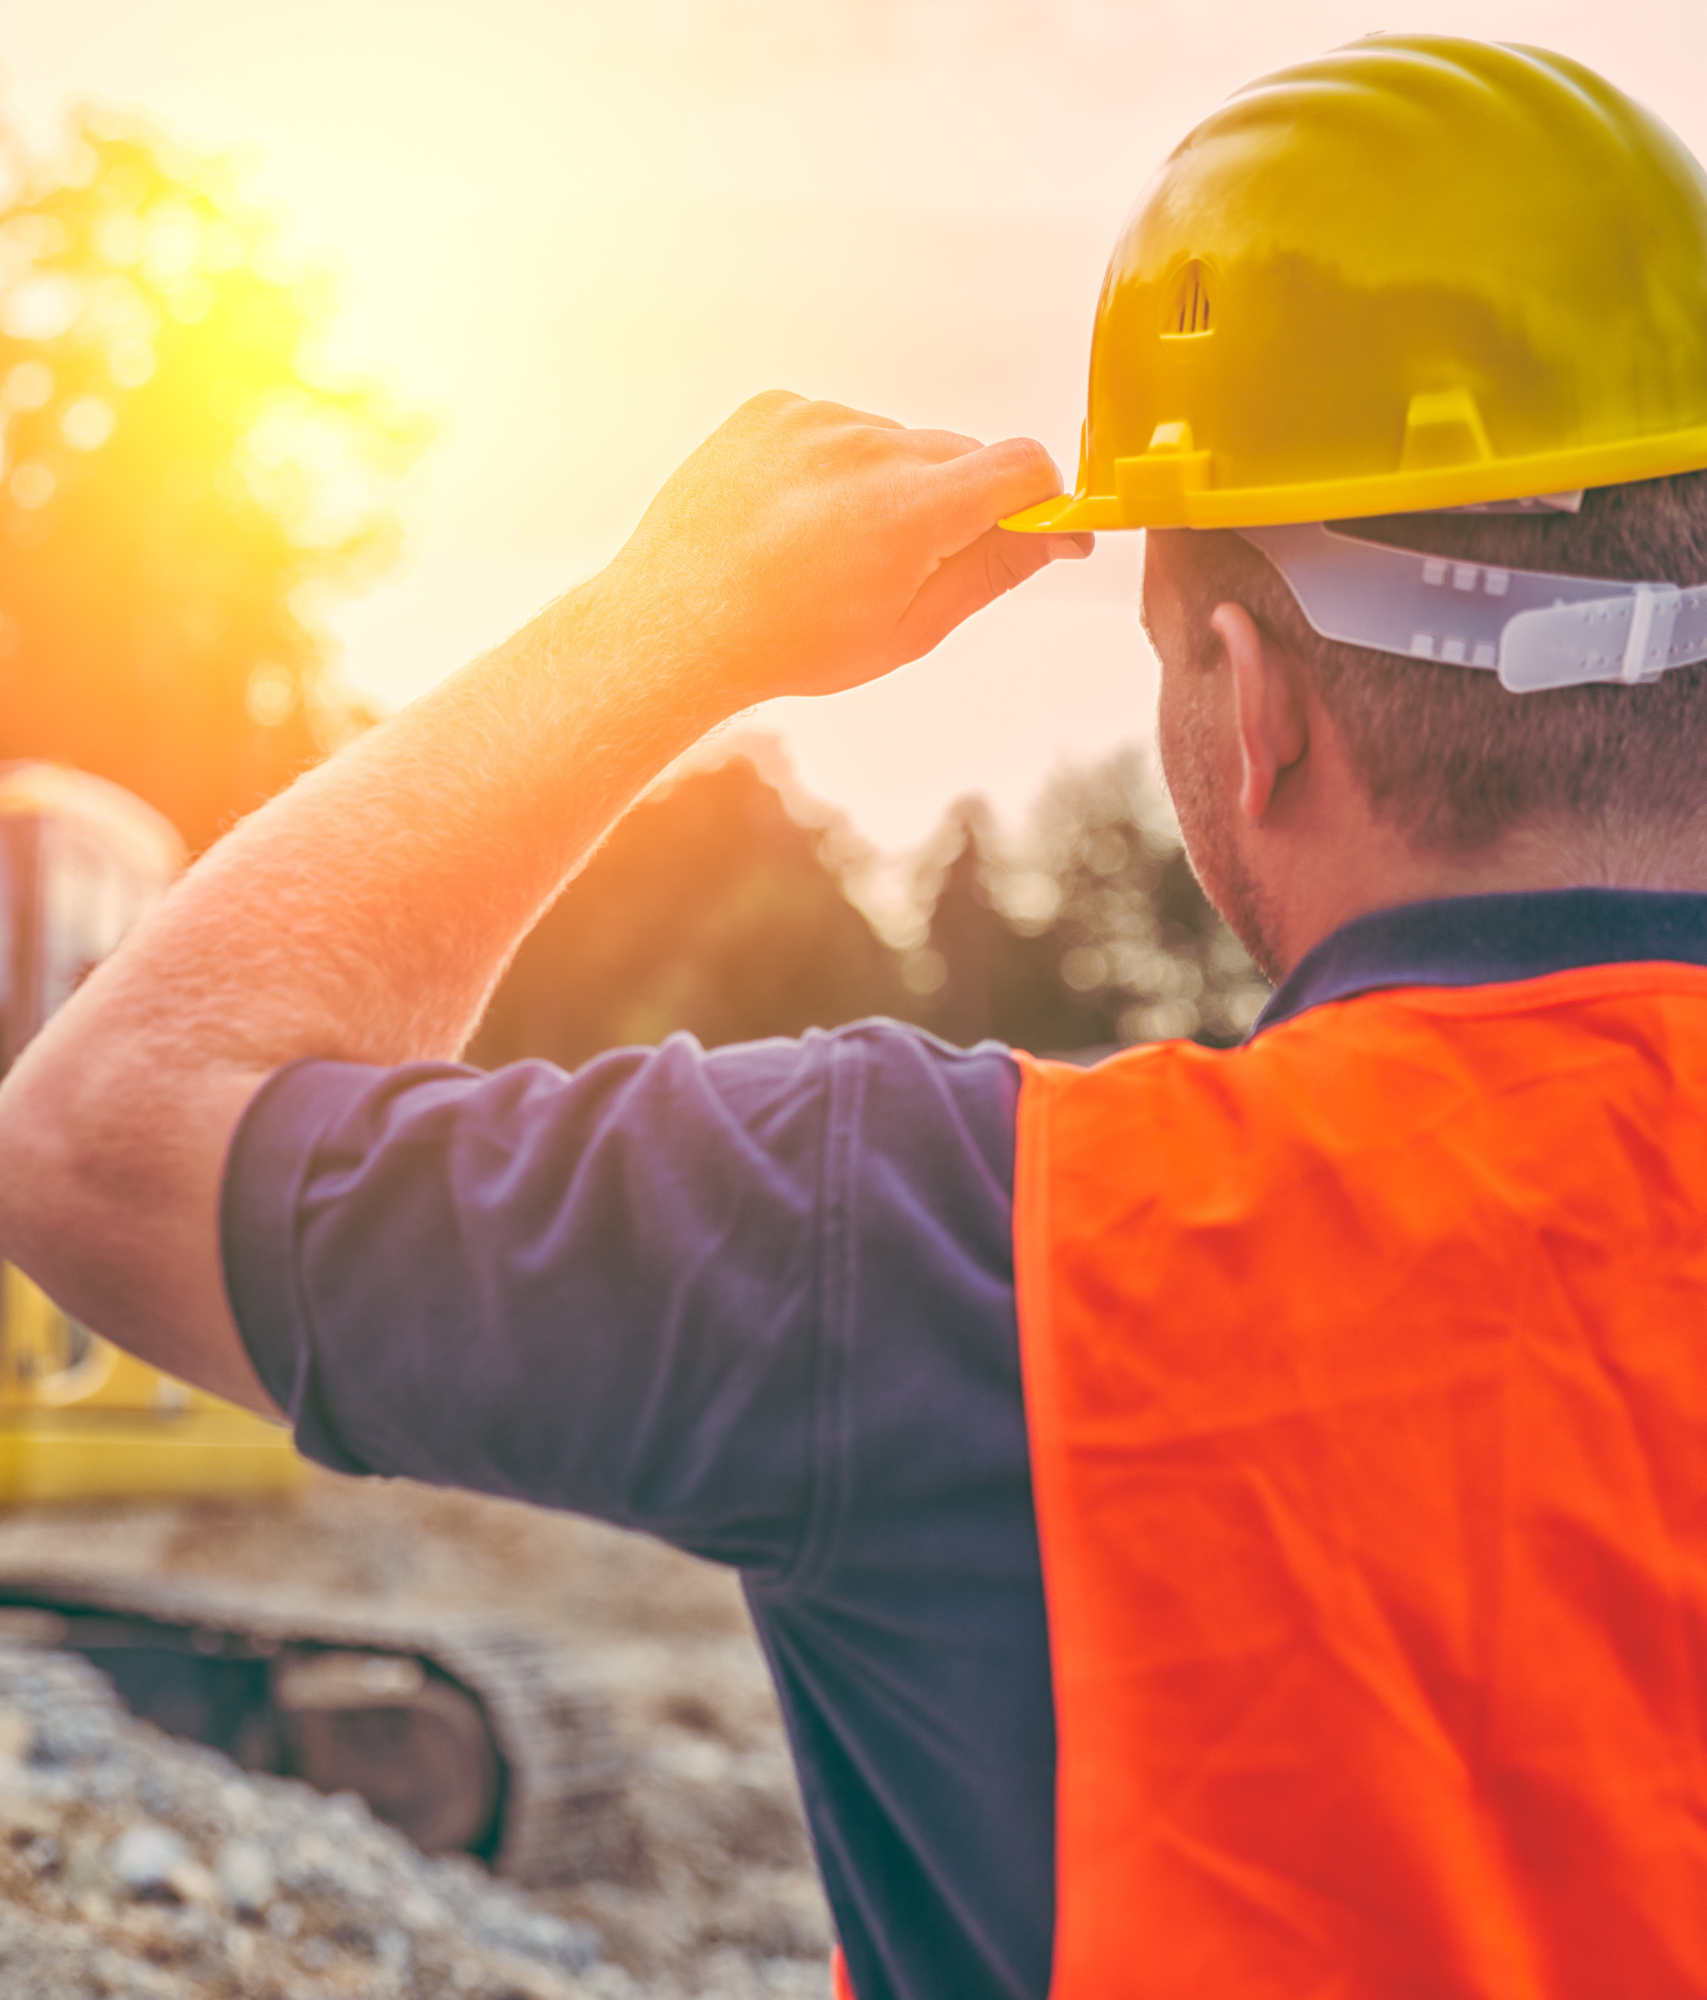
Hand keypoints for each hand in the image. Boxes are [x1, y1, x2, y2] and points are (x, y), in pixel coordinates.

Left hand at [597, 391, 1091, 702]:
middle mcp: (869, 448)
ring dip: (886, 483)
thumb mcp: (908, 629)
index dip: (1039, 497)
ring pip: (893, 441)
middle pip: (958, 454)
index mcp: (913, 509)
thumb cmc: (788, 644)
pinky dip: (830, 465)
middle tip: (903, 563)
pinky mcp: (773, 409)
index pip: (1022, 464)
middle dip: (955, 500)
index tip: (1031, 526)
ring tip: (828, 547)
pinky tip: (793, 519)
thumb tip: (1058, 536)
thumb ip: (991, 572)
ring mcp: (816, 420)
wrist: (676, 625)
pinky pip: (833, 426)